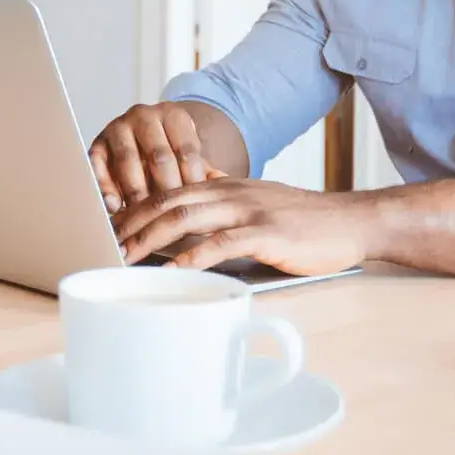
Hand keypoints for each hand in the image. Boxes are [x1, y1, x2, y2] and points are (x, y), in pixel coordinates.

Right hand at [88, 102, 211, 213]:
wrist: (143, 142)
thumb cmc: (172, 156)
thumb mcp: (190, 158)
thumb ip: (206, 173)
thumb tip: (221, 190)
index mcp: (173, 115)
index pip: (186, 150)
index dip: (192, 181)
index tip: (195, 206)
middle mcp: (144, 115)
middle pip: (158, 155)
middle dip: (165, 189)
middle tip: (171, 217)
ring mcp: (118, 127)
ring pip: (127, 159)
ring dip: (136, 191)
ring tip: (143, 216)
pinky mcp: (97, 143)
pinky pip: (97, 164)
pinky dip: (105, 186)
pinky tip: (114, 206)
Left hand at [112, 177, 372, 276]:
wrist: (350, 221)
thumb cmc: (303, 218)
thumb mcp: (258, 197)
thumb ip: (226, 194)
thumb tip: (198, 184)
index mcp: (225, 185)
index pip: (168, 191)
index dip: (135, 207)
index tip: (109, 225)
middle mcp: (230, 192)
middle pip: (168, 200)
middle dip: (131, 222)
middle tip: (104, 242)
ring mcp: (248, 210)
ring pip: (186, 217)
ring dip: (151, 237)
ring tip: (125, 254)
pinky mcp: (266, 233)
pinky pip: (222, 242)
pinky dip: (193, 256)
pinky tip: (174, 270)